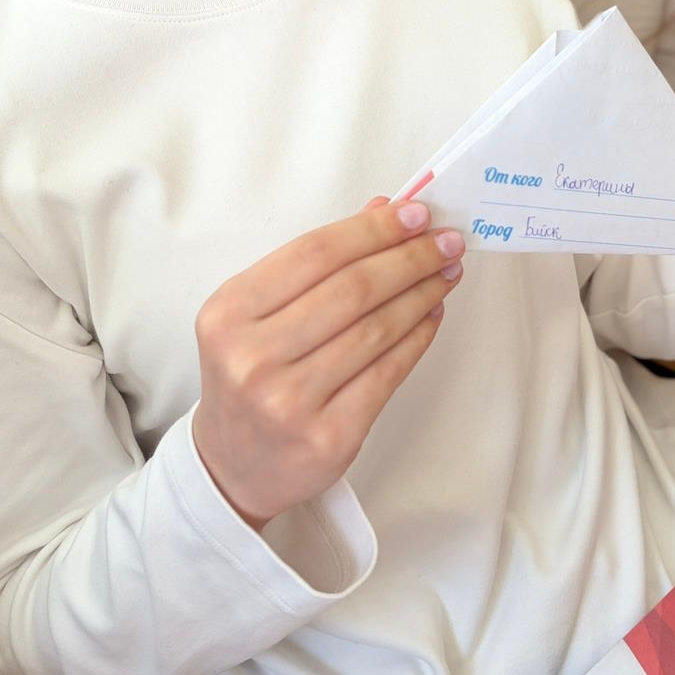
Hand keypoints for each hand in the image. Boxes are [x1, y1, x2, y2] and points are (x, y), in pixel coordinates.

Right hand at [193, 199, 464, 528]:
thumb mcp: (259, 311)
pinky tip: (432, 314)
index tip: (416, 213)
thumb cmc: (251, 373)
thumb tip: (383, 210)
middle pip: (351, 289)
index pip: (315, 253)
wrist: (232, 464)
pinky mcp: (328, 436)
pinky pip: (388, 373)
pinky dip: (418, 337)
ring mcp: (290, 401)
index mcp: (229, 313)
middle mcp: (253, 357)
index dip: (373, 229)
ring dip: (422, 294)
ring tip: (445, 273)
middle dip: (409, 258)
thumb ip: (317, 261)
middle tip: (445, 241)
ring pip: (376, 330)